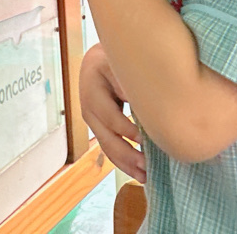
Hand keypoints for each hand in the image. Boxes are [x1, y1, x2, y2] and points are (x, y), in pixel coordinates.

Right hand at [80, 44, 145, 181]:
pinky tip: (139, 173)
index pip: (110, 115)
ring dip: (126, 164)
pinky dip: (124, 163)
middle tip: (148, 166)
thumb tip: (145, 104)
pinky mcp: (100, 128)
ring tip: (145, 176)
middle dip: (128, 155)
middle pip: (106, 138)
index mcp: (93, 90)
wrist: (100, 59)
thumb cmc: (114, 59)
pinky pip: (110, 149)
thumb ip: (128, 82)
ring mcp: (92, 121)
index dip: (126, 129)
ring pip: (107, 148)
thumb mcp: (118, 64)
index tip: (145, 139)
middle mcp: (88, 109)